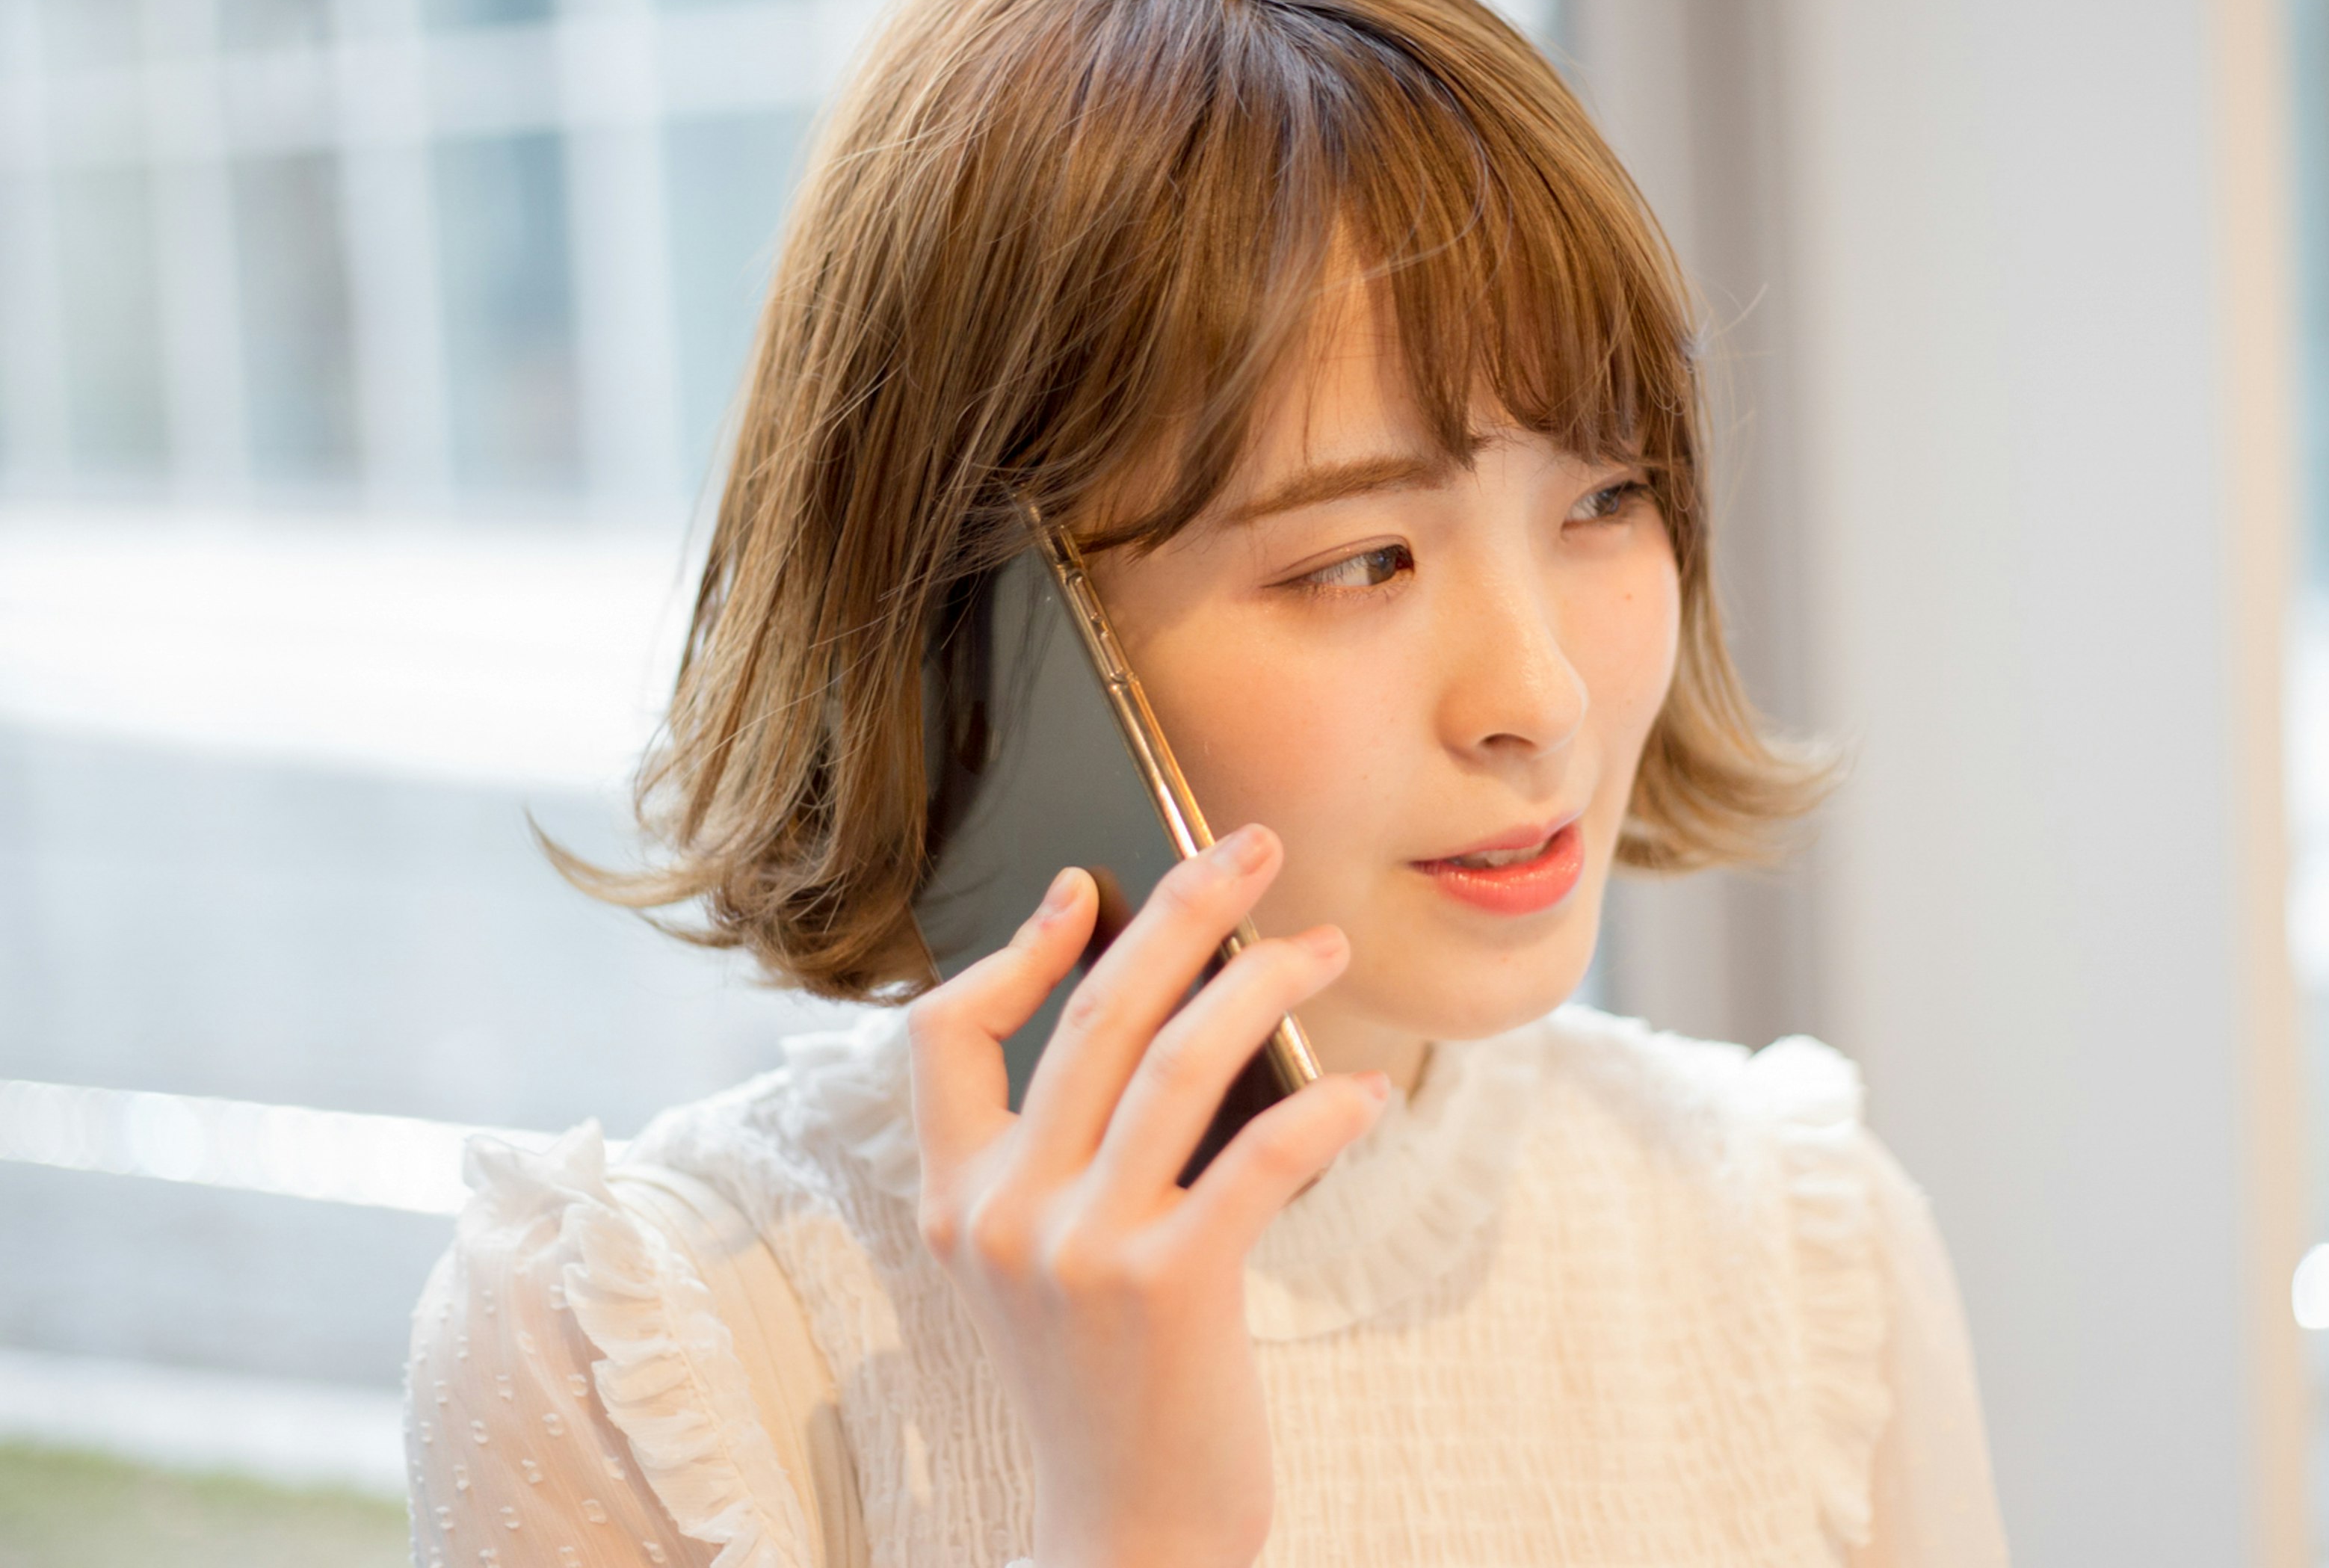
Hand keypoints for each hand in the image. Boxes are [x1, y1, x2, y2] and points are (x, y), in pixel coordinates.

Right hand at [909, 825, 1389, 1567]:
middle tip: (1249, 846)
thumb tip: (1167, 1014)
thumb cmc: (1106, 1384)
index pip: (944, 1035)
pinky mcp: (1171, 1289)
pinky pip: (1260, 1157)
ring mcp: (1082, 1249)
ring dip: (1265, 984)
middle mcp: (1005, 1212)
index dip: (1014, 948)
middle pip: (1093, 1014)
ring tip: (1326, 946)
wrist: (1125, 1536)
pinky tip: (1367, 1092)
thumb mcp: (1041, 1267)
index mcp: (956, 1199)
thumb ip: (1064, 1157)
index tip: (1086, 889)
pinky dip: (1322, 1110)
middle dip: (1179, 911)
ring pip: (1180, 1060)